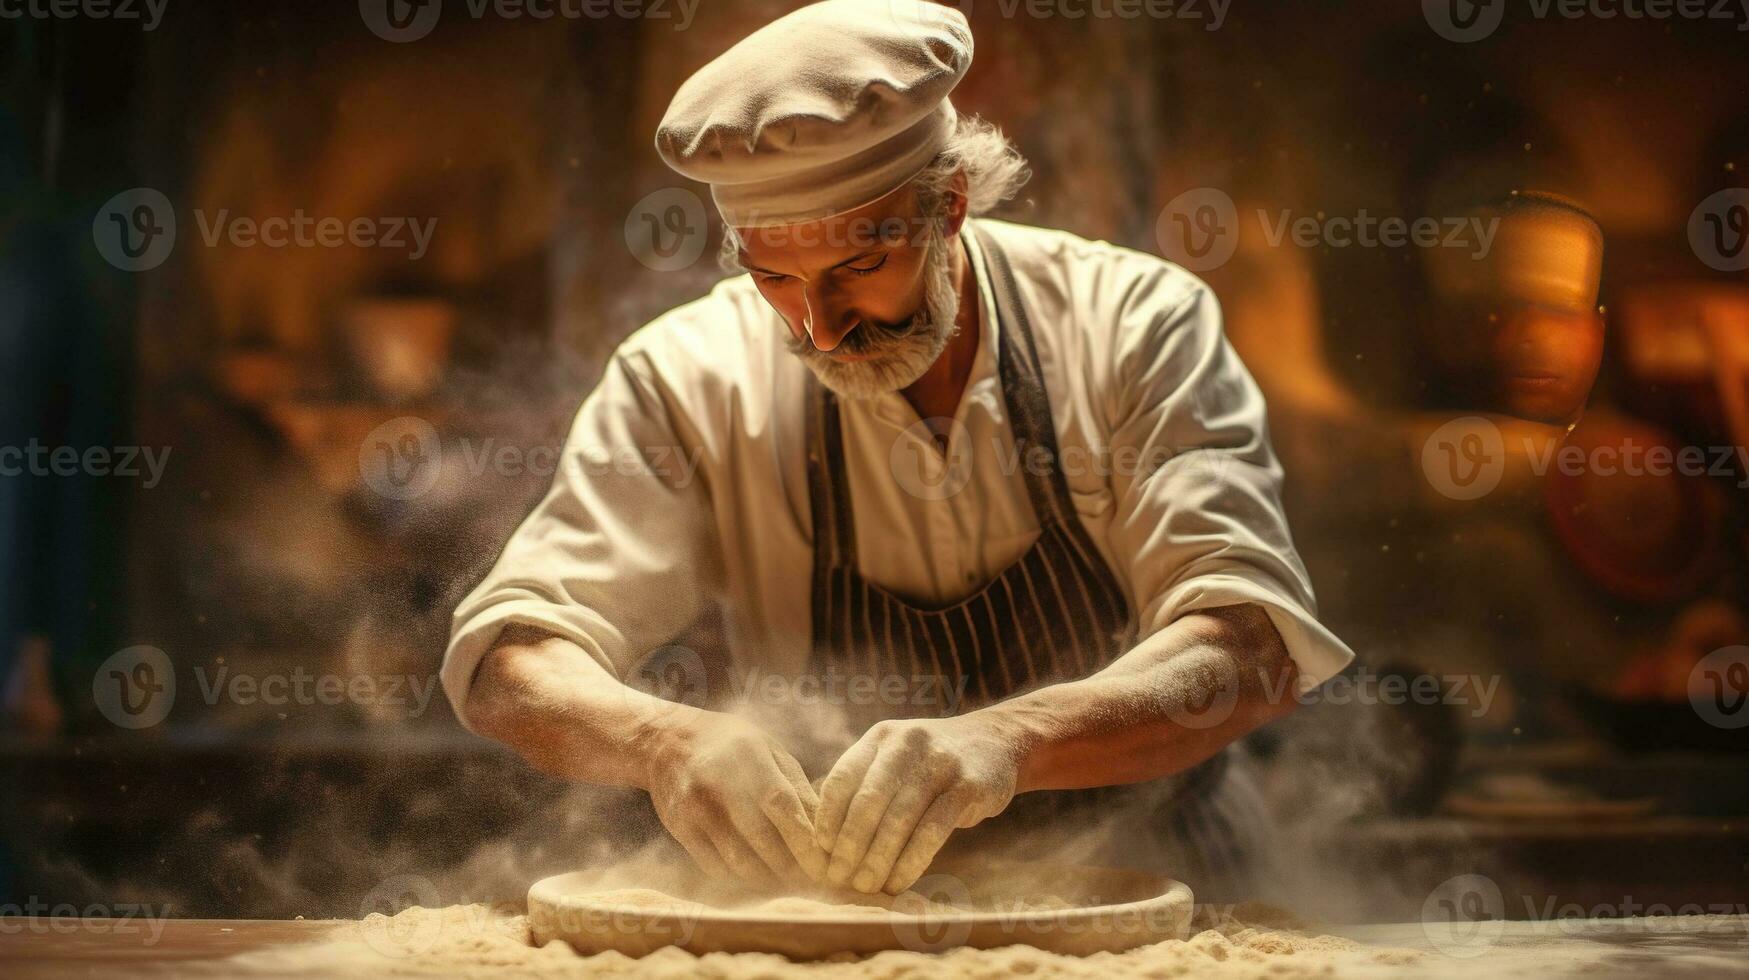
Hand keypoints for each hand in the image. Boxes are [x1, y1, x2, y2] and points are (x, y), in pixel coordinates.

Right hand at [645, 710, 828, 884]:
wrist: (667, 741)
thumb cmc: (732, 745)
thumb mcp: (769, 750)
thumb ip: (796, 787)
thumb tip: (826, 829)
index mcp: (749, 757)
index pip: (782, 806)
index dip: (805, 840)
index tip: (824, 864)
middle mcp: (719, 784)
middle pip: (762, 840)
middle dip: (793, 867)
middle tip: (813, 881)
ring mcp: (696, 808)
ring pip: (739, 861)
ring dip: (769, 878)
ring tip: (789, 882)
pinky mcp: (680, 828)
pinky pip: (716, 866)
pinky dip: (740, 877)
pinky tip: (757, 874)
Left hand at [813, 714, 1024, 893]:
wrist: (997, 742)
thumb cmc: (932, 764)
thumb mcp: (896, 757)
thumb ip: (864, 784)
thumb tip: (821, 838)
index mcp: (881, 738)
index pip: (842, 779)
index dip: (827, 819)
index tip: (821, 852)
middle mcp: (907, 744)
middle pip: (867, 802)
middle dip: (849, 847)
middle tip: (839, 878)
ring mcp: (940, 763)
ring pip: (899, 820)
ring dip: (878, 860)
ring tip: (867, 886)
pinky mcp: (968, 787)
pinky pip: (932, 831)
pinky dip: (911, 862)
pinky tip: (899, 881)